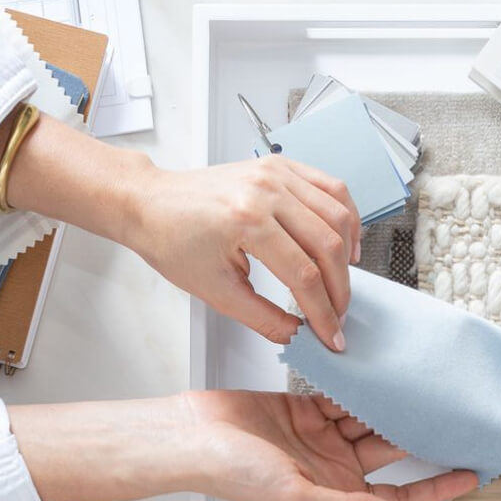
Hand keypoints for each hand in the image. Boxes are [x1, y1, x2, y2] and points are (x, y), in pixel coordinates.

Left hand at [124, 156, 360, 348]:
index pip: (304, 275)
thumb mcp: (214, 290)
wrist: (150, 204)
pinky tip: (345, 239)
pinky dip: (346, 214)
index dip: (323, 311)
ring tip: (344, 280)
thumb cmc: (172, 240)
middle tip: (339, 314)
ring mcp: (276, 174)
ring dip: (349, 251)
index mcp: (247, 222)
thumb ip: (262, 317)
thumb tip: (297, 335)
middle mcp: (267, 191)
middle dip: (340, 288)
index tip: (330, 334)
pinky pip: (330, 186)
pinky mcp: (279, 166)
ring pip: (337, 213)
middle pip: (328, 245)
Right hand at [185, 390, 478, 500]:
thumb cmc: (231, 472)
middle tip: (456, 421)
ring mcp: (319, 436)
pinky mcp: (305, 408)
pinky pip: (343, 396)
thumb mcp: (293, 496)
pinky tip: (383, 372)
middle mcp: (332, 466)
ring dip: (394, 406)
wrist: (193, 435)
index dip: (434, 488)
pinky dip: (361, 386)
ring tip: (427, 390)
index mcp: (334, 493)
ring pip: (370, 420)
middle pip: (390, 454)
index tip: (468, 476)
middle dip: (422, 439)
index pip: (398, 496)